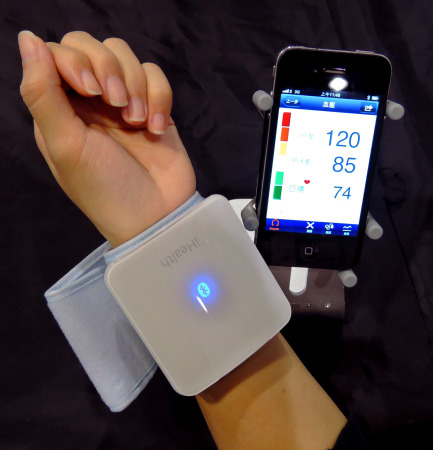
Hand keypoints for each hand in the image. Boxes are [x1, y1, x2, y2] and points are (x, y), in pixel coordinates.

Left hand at [18, 31, 195, 246]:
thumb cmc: (104, 188)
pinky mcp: (155, 108)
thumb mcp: (64, 145)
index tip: (90, 93)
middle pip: (92, 46)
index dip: (75, 60)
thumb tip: (27, 37)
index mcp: (61, 109)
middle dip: (107, 68)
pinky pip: (156, 76)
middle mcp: (90, 101)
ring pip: (126, 56)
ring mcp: (124, 103)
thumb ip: (42, 92)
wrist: (153, 215)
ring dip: (135, 85)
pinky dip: (159, 97)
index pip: (58, 53)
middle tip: (116, 104)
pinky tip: (155, 128)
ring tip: (136, 122)